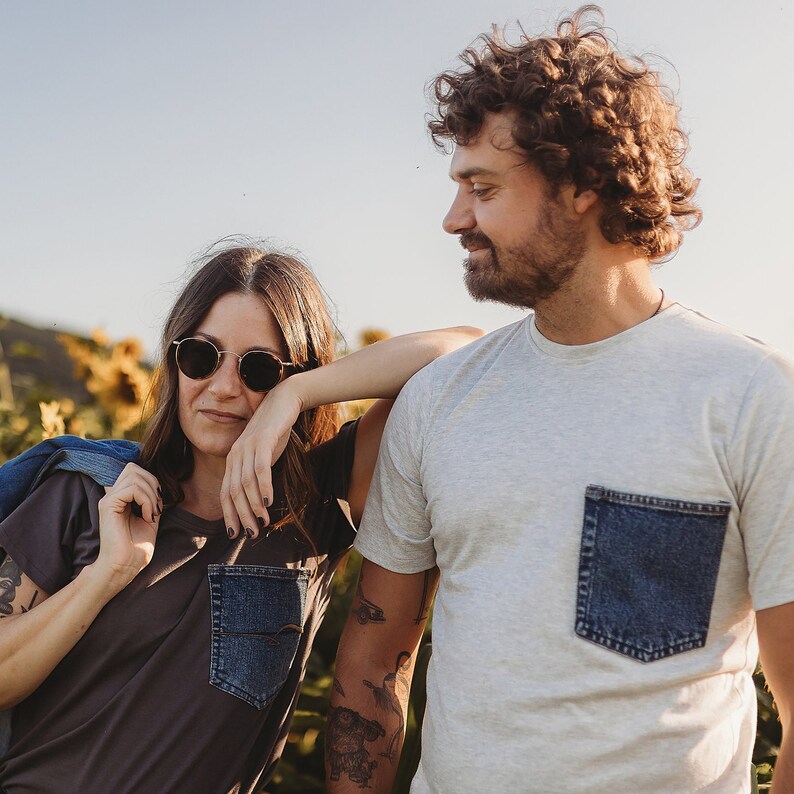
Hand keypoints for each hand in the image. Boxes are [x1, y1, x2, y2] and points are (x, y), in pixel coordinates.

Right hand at [95, 462, 161, 589]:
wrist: (125, 566)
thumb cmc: (137, 547)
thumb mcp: (151, 516)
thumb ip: (152, 499)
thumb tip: (158, 484)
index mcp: (121, 497)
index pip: (135, 471)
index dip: (152, 482)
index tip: (158, 504)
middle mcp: (113, 495)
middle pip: (134, 468)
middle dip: (152, 483)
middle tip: (156, 507)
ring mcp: (109, 499)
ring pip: (134, 475)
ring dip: (151, 494)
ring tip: (152, 514)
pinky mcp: (108, 505)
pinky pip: (132, 488)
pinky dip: (146, 500)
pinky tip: (147, 517)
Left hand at [221, 381, 303, 538]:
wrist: (284, 400)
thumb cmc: (275, 430)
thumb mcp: (262, 454)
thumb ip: (257, 473)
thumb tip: (258, 501)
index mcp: (233, 460)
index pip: (226, 493)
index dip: (229, 515)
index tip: (235, 533)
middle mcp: (235, 455)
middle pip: (234, 492)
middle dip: (242, 516)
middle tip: (251, 534)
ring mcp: (247, 447)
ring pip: (246, 484)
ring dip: (253, 506)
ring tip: (262, 522)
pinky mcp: (261, 440)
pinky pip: (259, 469)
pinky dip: (263, 488)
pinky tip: (267, 502)